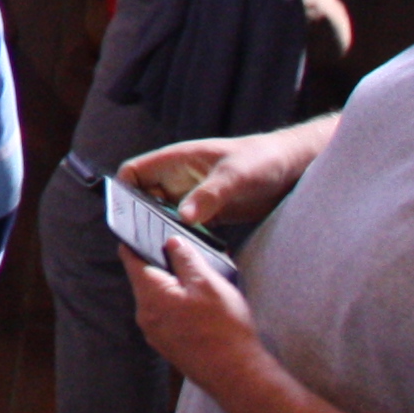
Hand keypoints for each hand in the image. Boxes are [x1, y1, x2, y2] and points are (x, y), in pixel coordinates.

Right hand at [123, 130, 308, 232]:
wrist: (290, 167)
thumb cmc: (261, 160)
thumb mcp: (234, 176)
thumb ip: (208, 196)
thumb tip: (182, 217)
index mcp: (176, 160)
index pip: (133, 172)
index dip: (123, 191)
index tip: (124, 215)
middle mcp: (179, 178)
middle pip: (145, 198)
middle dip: (142, 217)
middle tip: (145, 241)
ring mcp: (194, 196)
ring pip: (165, 215)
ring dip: (164, 230)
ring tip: (167, 250)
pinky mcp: (209, 213)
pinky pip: (187, 227)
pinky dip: (185, 238)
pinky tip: (190, 252)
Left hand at [124, 236, 263, 387]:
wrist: (237, 376)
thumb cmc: (223, 329)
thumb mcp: (207, 282)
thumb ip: (184, 258)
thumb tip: (170, 241)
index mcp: (149, 294)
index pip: (130, 256)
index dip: (136, 237)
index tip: (146, 225)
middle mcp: (145, 315)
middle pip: (145, 276)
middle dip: (163, 262)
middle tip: (186, 253)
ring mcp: (156, 333)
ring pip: (158, 296)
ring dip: (174, 284)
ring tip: (201, 280)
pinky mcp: (169, 344)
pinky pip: (167, 314)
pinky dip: (179, 303)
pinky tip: (202, 305)